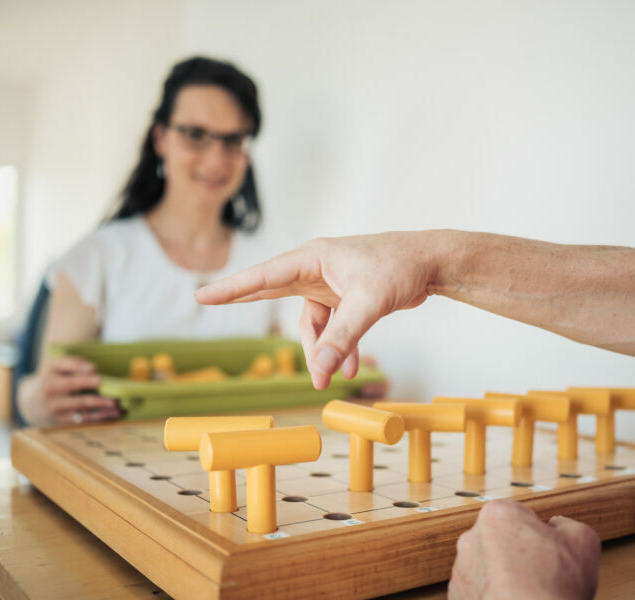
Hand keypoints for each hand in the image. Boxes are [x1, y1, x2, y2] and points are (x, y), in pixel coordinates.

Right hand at [37, 357, 119, 425]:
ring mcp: (57, 406)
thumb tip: (92, 368)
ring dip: (101, 403)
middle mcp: (52, 389)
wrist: (38, 404)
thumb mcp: (60, 368)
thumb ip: (75, 363)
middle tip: (102, 381)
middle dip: (86, 383)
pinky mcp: (65, 420)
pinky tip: (115, 412)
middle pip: (71, 385)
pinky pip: (86, 418)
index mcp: (52, 372)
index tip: (93, 367)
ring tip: (116, 401)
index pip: (63, 365)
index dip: (77, 366)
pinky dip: (102, 415)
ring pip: (82, 403)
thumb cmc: (58, 380)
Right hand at [195, 232, 438, 388]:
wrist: (431, 263)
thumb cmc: (399, 268)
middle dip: (247, 303)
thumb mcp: (368, 304)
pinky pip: (332, 329)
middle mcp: (316, 268)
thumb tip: (321, 372)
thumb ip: (342, 338)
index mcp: (313, 258)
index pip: (263, 276)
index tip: (202, 294)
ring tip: (333, 376)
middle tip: (206, 300)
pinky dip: (339, 349)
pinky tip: (351, 369)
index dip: (231, 288)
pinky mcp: (345, 297)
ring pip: (310, 323)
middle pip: (272, 291)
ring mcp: (329, 284)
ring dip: (320, 351)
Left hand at [448, 500, 599, 599]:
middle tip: (539, 573)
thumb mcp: (582, 541)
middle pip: (499, 539)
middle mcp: (472, 537)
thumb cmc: (552, 588)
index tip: (546, 550)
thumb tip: (559, 527)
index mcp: (498, 514)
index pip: (518, 515)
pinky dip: (493, 595)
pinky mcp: (457, 595)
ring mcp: (461, 569)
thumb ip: (566, 524)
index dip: (537, 534)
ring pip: (487, 566)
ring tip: (527, 592)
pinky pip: (479, 590)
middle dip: (517, 553)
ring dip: (503, 576)